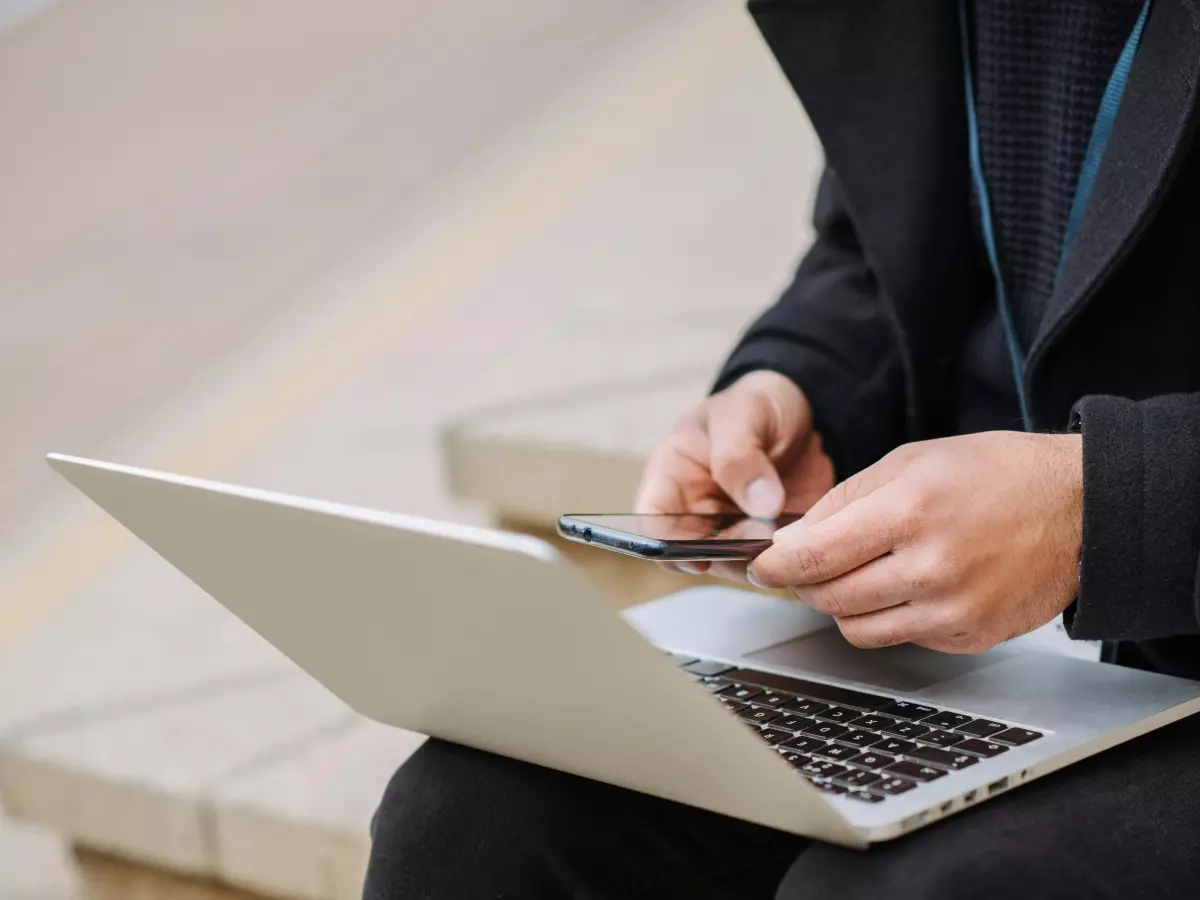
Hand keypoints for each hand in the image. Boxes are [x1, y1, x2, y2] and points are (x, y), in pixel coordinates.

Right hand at [635, 370, 833, 577]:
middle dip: (723, 554)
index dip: (666, 542)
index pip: (653, 517)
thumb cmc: (756, 407)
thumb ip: (741, 455)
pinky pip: (768, 563)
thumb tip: (761, 504)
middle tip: (759, 537)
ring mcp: (730, 530)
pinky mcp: (765, 541)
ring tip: (782, 536)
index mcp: (674, 474)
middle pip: (691, 551)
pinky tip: (800, 541)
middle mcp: (695, 510)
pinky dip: (783, 560)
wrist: (801, 416)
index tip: (696, 555)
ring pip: (731, 563)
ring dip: (755, 560)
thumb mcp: (744, 414)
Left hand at [748, 432, 1082, 652]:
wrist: (1077, 510)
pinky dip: (887, 617)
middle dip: (804, 584)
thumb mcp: (910, 461)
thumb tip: (791, 542)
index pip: (812, 557)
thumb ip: (843, 502)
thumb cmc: (994, 475)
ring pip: (856, 628)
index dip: (773, 566)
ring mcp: (951, 610)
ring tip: (860, 572)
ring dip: (842, 604)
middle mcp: (929, 567)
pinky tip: (906, 586)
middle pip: (827, 598)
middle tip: (806, 566)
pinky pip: (898, 638)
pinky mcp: (967, 637)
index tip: (760, 565)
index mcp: (909, 512)